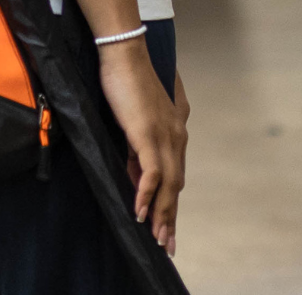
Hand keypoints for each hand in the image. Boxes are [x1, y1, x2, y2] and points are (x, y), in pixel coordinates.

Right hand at [100, 37, 184, 254]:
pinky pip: (152, 172)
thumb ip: (138, 146)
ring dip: (162, 214)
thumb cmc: (127, 80)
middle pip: (176, 186)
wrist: (124, 54)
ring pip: (169, 184)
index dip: (171, 204)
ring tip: (157, 239)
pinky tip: (140, 212)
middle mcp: (176, 136)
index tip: (167, 228)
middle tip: (168, 246)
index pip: (175, 176)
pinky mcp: (148, 134)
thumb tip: (135, 172)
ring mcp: (164, 136)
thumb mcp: (135, 120)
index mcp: (175, 132)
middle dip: (171, 218)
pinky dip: (147, 194)